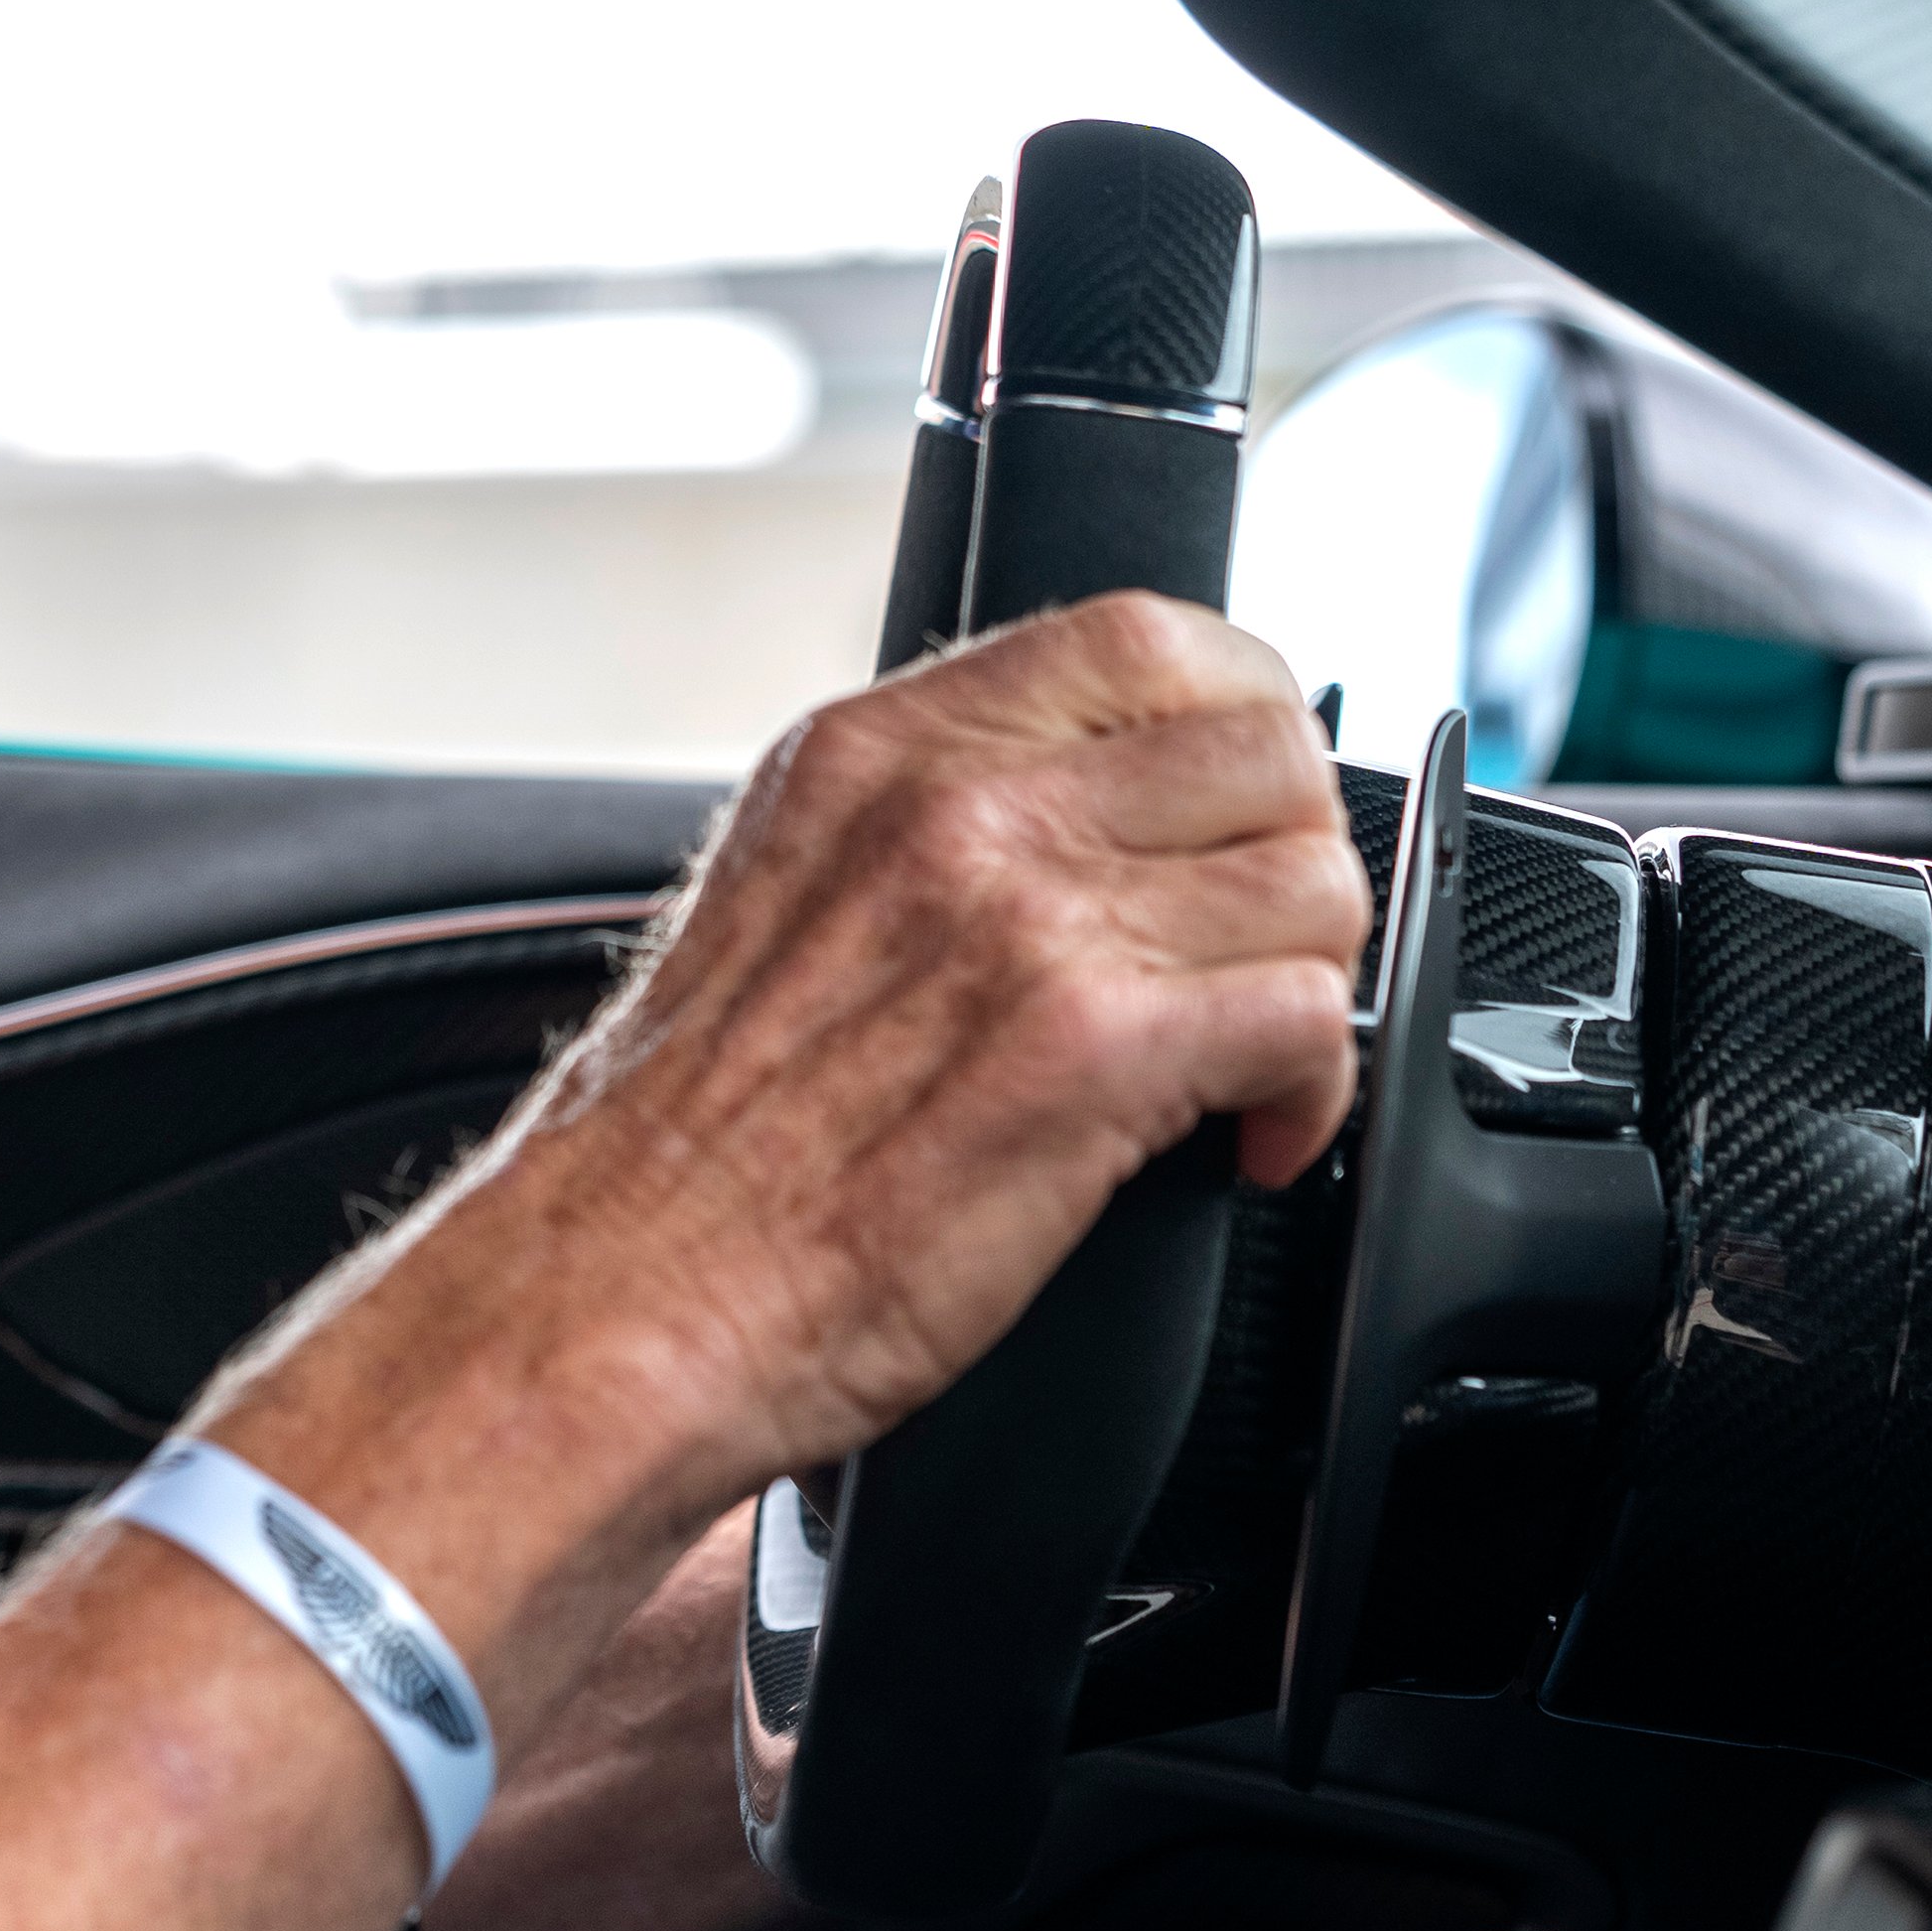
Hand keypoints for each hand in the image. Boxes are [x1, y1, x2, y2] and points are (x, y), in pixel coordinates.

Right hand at [391, 592, 1362, 1513]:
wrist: (617, 1297)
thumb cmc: (687, 1152)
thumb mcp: (775, 900)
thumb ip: (918, 832)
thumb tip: (1073, 822)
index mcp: (873, 752)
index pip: (1145, 633)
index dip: (1238, 722)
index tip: (1242, 814)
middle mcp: (954, 806)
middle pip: (1263, 745)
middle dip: (1300, 855)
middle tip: (1263, 951)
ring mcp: (1028, 916)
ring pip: (1310, 879)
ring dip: (1314, 979)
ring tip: (1253, 1061)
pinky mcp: (1092, 1049)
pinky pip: (1309, 1014)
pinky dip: (1314, 1091)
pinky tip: (1248, 1141)